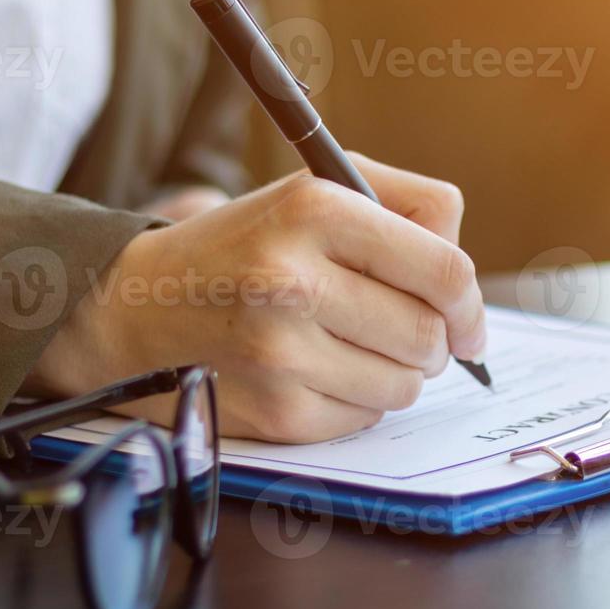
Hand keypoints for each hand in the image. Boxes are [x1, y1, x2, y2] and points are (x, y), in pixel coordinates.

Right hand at [29, 153, 487, 442]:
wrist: (139, 306)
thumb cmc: (249, 245)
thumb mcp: (317, 190)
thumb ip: (411, 208)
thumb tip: (466, 289)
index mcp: (315, 209)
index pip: (444, 271)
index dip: (470, 305)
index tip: (469, 322)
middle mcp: (294, 279)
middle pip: (429, 336)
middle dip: (433, 341)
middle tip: (406, 332)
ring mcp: (282, 351)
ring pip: (405, 385)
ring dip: (396, 373)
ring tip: (351, 346)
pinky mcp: (276, 410)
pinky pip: (364, 418)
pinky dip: (356, 401)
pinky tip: (318, 372)